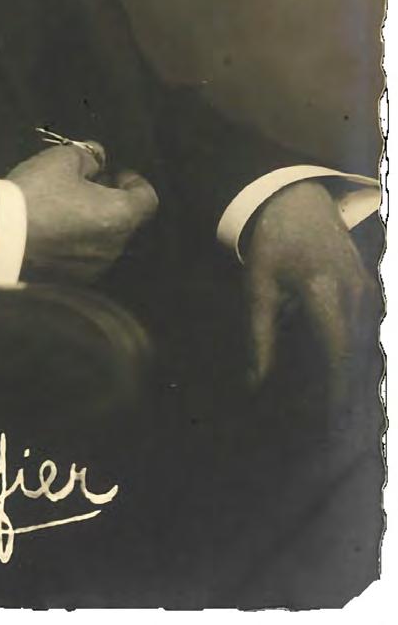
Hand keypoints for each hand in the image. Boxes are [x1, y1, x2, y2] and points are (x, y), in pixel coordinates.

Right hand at [6, 143, 158, 280]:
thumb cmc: (37, 193)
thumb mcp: (62, 160)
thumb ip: (87, 156)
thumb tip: (96, 159)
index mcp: (120, 216)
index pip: (147, 199)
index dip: (135, 182)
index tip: (114, 172)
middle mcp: (114, 247)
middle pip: (125, 220)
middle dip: (111, 200)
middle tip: (87, 184)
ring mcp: (92, 268)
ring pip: (103, 240)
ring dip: (94, 222)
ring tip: (66, 206)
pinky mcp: (70, 281)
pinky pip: (82, 256)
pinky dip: (76, 242)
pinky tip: (52, 229)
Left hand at [245, 180, 374, 402]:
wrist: (297, 200)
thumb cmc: (271, 243)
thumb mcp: (258, 287)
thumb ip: (259, 337)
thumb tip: (255, 384)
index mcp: (324, 291)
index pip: (338, 352)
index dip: (337, 390)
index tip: (332, 424)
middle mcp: (354, 292)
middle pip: (357, 354)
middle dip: (346, 390)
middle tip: (330, 426)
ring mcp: (367, 289)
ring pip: (366, 344)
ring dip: (353, 374)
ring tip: (338, 409)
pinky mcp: (370, 288)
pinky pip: (367, 329)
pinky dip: (356, 353)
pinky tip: (341, 374)